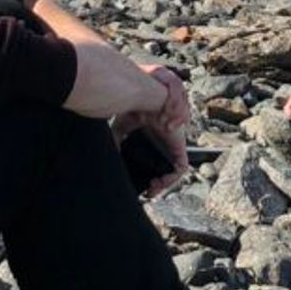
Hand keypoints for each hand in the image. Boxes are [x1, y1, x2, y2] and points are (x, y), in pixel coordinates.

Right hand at [121, 64, 190, 196]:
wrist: (146, 99)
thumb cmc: (135, 107)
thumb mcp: (122, 128)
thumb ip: (116, 141)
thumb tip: (109, 155)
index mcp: (155, 135)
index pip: (156, 157)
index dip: (151, 173)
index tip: (142, 185)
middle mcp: (166, 139)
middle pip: (166, 166)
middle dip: (159, 181)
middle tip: (148, 190)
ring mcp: (174, 142)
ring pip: (174, 168)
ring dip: (165, 182)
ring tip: (153, 188)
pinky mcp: (180, 144)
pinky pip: (181, 166)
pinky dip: (171, 176)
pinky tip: (160, 182)